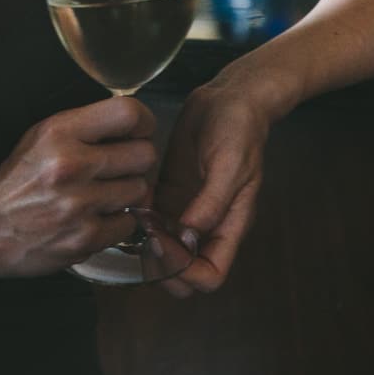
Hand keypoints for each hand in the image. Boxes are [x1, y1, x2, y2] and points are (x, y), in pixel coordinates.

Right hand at [0, 97, 158, 277]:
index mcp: (59, 133)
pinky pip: (129, 223)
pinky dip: (117, 222)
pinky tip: (95, 218)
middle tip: (119, 167)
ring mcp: (79, 205)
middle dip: (135, 160)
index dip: (143, 121)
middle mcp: (71, 166)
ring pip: (140, 189)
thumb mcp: (42, 136)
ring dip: (126, 193)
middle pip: (144, 154)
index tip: (138, 131)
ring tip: (103, 194)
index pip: (128, 113)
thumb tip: (136, 126)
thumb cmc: (19, 180)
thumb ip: (86, 127)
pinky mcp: (85, 238)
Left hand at [154, 80, 274, 295]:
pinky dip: (140, 217)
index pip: (211, 275)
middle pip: (183, 271)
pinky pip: (151, 219)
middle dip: (161, 265)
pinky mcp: (169, 193)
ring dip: (146, 243)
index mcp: (229, 225)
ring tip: (137, 218)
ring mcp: (185, 210)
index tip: (165, 250)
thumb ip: (211, 203)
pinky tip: (134, 198)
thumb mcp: (230, 165)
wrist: (229, 98)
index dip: (187, 275)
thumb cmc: (239, 129)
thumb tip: (188, 237)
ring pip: (163, 248)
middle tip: (144, 237)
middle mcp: (206, 225)